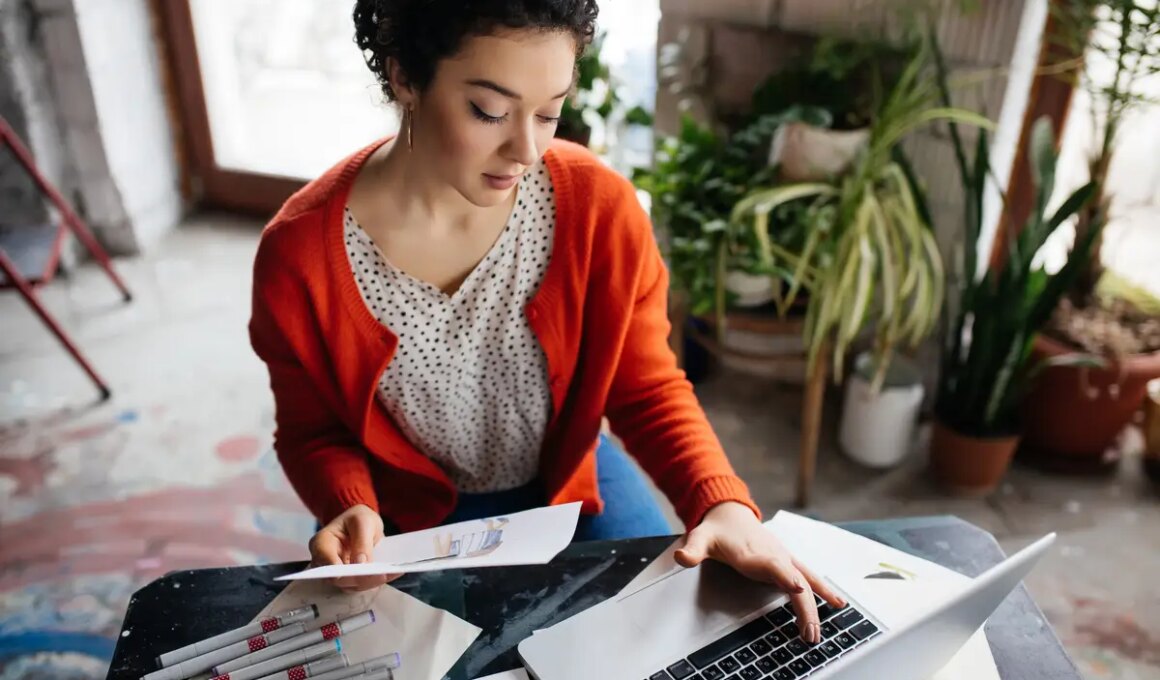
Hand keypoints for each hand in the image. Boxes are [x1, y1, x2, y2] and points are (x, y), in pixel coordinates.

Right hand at [308, 504, 402, 591]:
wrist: (361, 524)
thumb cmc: (358, 518)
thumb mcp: (362, 522)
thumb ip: (361, 541)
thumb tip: (361, 564)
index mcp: (322, 543)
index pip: (324, 558)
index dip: (334, 568)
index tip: (350, 572)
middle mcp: (325, 563)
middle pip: (338, 578)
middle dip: (360, 578)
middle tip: (381, 574)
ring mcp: (337, 574)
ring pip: (351, 585)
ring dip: (371, 581)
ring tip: (390, 573)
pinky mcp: (349, 580)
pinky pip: (362, 584)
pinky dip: (376, 580)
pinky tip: (392, 573)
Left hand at [674, 502, 845, 643]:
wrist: (731, 513)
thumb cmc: (717, 530)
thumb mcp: (700, 538)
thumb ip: (693, 550)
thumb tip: (682, 556)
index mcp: (754, 552)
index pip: (772, 564)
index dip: (784, 575)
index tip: (797, 587)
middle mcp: (774, 555)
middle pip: (794, 580)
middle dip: (804, 606)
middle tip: (809, 632)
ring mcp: (784, 558)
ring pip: (806, 581)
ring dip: (816, 604)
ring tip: (820, 629)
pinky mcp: (788, 562)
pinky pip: (809, 578)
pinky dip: (824, 590)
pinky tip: (838, 604)